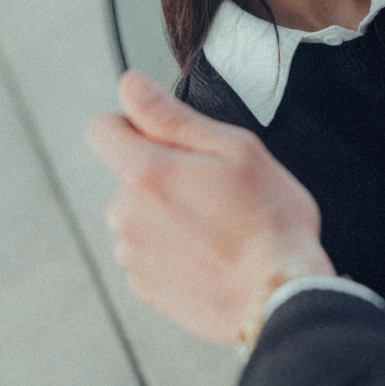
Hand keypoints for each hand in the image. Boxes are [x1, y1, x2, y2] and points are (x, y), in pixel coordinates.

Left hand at [88, 70, 334, 342]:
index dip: (136, 123)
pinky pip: (149, 252)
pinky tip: (211, 253)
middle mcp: (126, 214)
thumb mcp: (235, 149)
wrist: (280, 299)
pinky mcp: (145, 288)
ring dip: (168, 213)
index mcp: (146, 173)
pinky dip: (173, 249)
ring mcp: (133, 255)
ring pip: (139, 214)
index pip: (103, 128)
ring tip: (219, 225)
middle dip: (163, 172)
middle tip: (216, 187)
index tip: (172, 139)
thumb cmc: (269, 221)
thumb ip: (172, 116)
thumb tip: (130, 86)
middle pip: (128, 173)